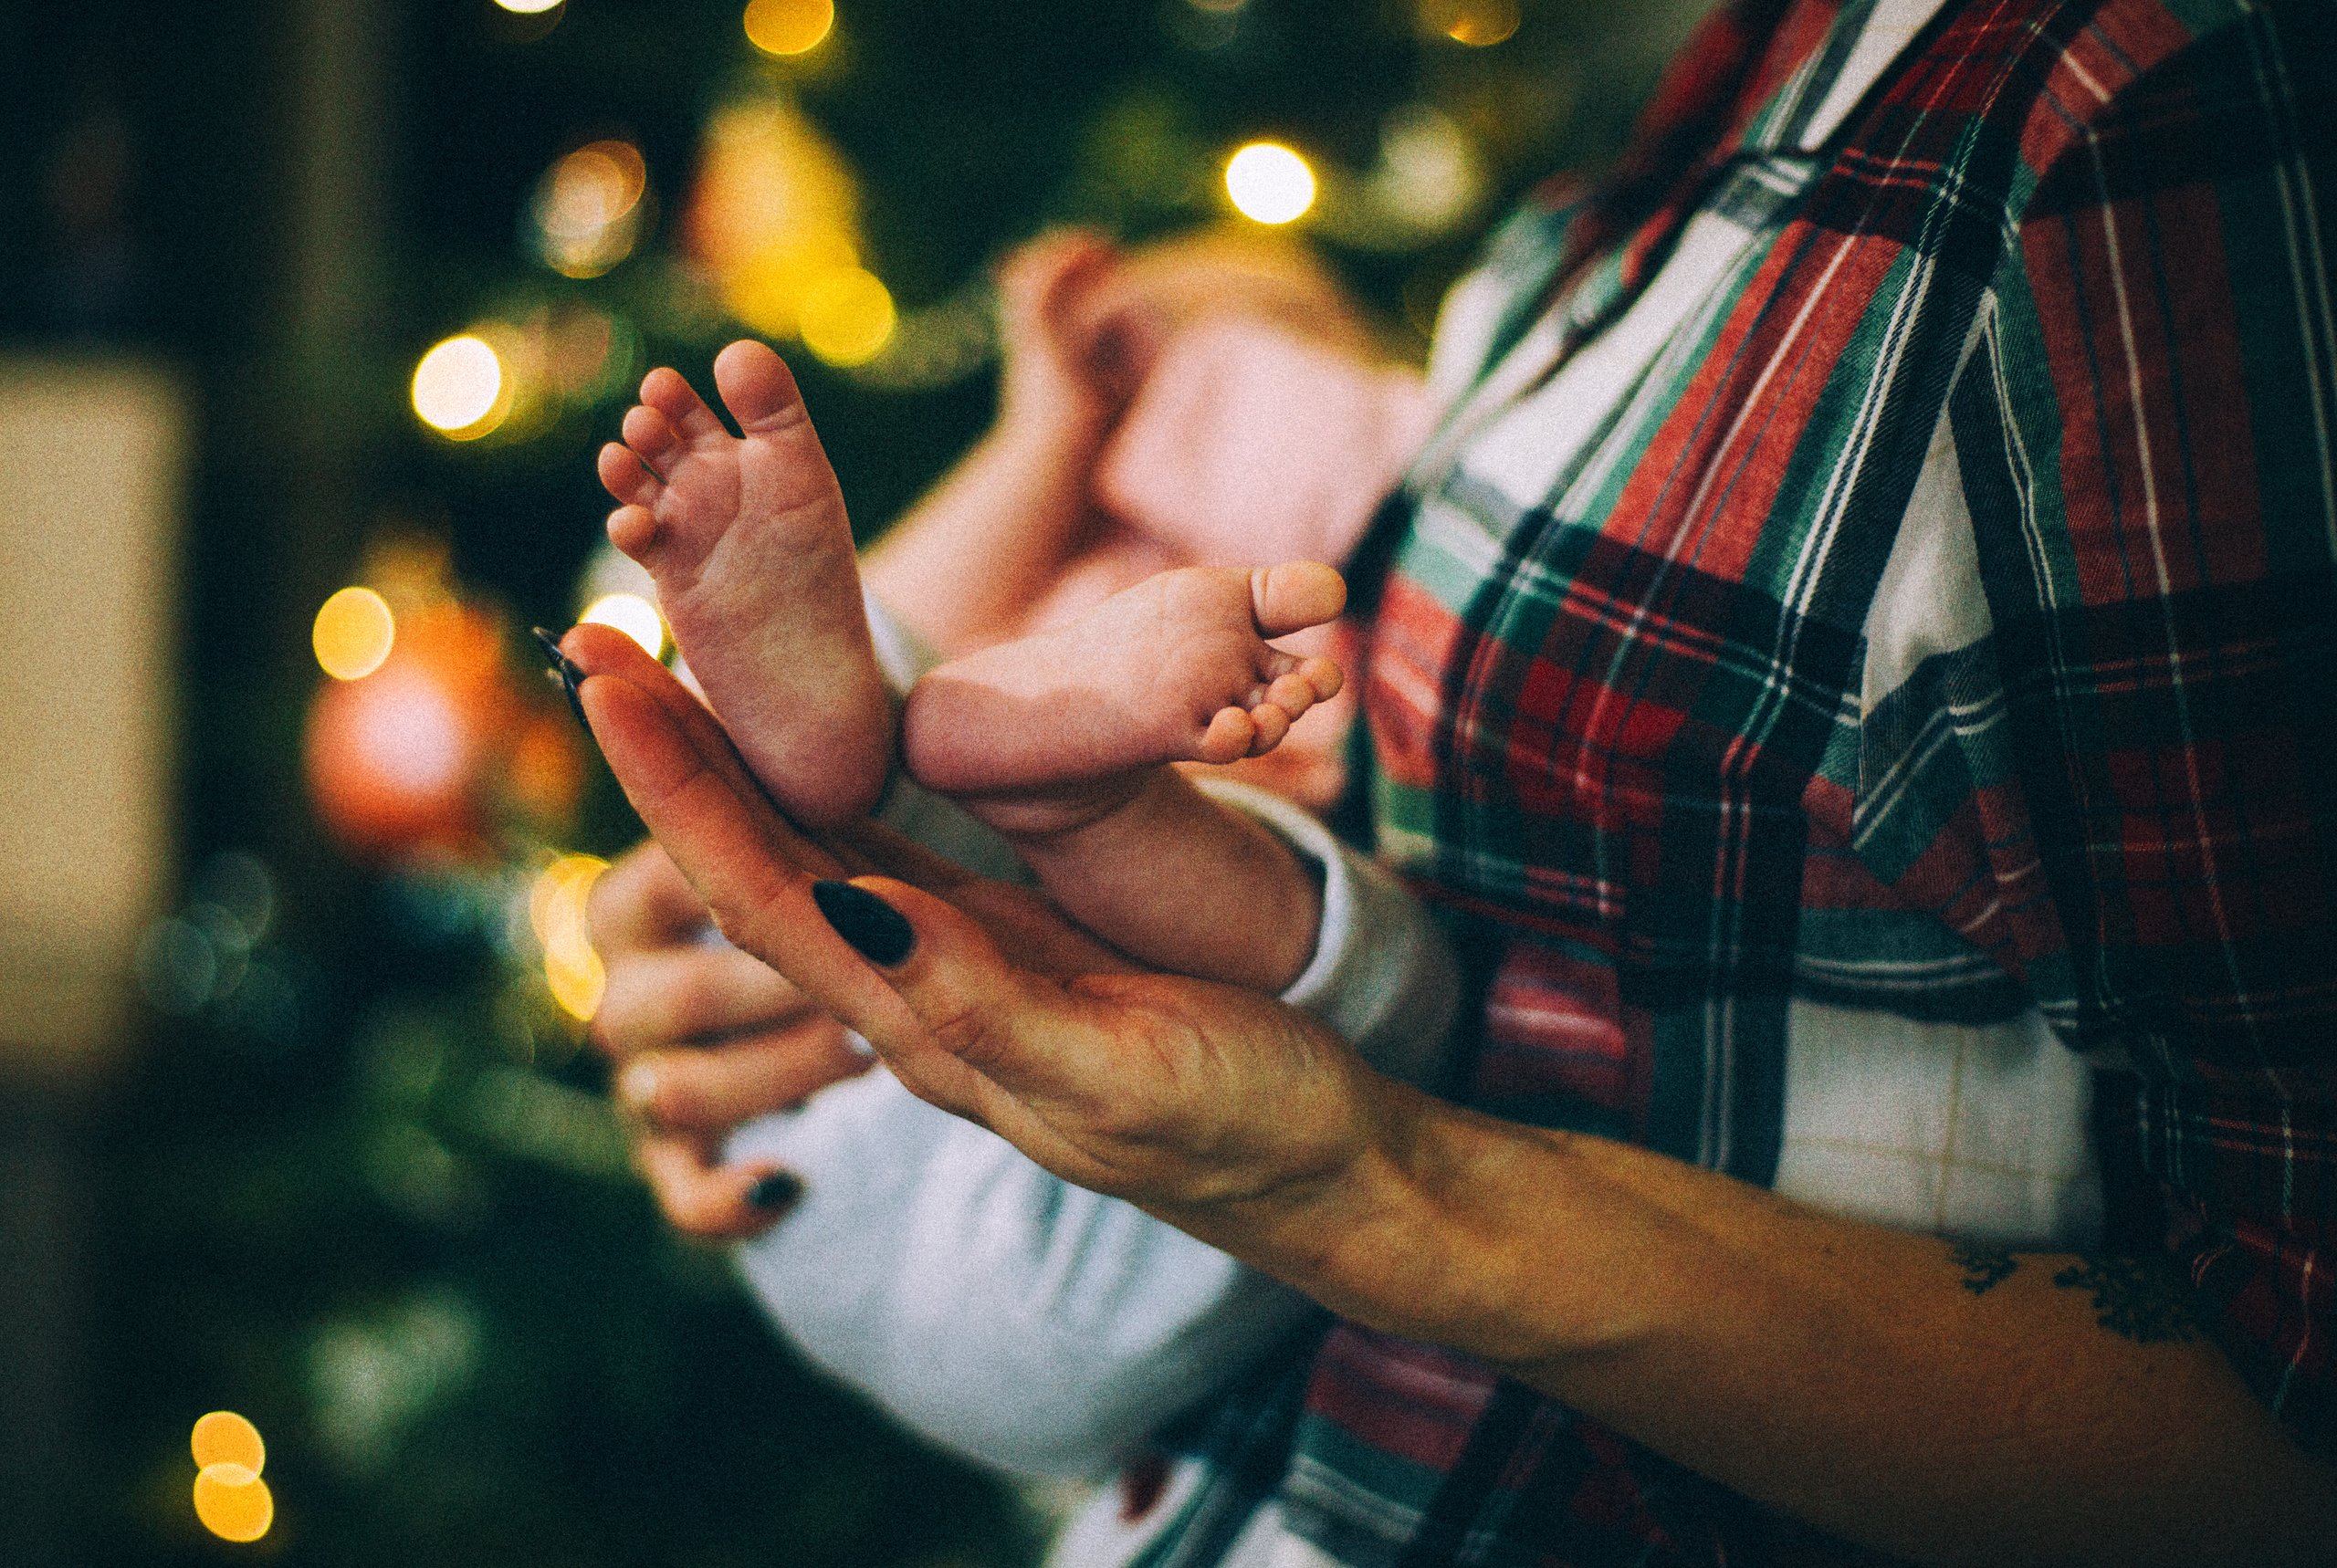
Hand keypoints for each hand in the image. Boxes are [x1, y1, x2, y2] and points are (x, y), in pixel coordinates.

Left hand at [558, 622, 1386, 1230]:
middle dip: (671, 754)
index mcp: (920, 1023)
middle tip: (592, 637)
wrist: (1311, 1165)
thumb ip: (982, 1003)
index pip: (756, 889)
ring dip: (732, 762)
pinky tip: (803, 744)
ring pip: (809, 849)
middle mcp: (912, 992)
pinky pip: (889, 850)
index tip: (604, 680)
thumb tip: (856, 905)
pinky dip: (828, 787)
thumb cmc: (1233, 1122)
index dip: (674, 784)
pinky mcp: (1007, 945)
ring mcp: (955, 965)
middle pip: (754, 859)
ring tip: (669, 669)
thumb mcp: (1113, 1069)